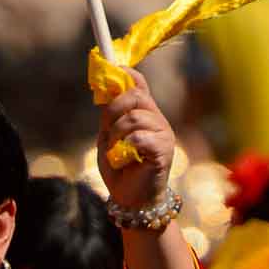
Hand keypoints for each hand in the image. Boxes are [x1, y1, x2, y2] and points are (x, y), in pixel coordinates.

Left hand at [96, 69, 176, 213]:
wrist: (131, 199)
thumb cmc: (120, 169)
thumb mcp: (108, 137)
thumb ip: (109, 115)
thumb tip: (104, 87)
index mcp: (144, 113)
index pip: (139, 84)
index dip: (124, 74)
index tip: (108, 69)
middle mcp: (157, 119)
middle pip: (136, 96)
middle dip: (114, 109)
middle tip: (107, 129)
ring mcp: (163, 133)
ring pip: (135, 117)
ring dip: (117, 134)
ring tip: (116, 151)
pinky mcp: (163, 150)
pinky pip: (140, 137)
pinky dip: (125, 148)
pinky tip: (124, 160)